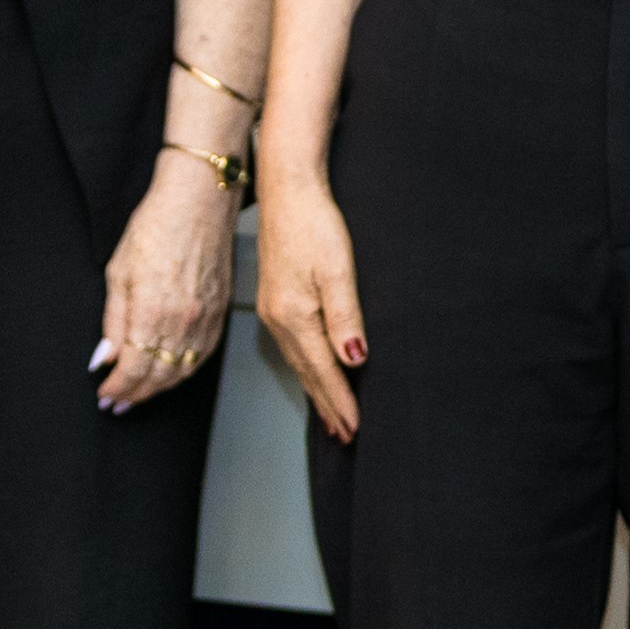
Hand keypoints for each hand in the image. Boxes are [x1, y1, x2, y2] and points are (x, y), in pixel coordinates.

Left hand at [95, 150, 235, 412]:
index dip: (117, 388)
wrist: (199, 199)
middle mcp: (183, 321)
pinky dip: (184, 372)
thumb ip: (112, 320)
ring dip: (158, 388)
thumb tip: (103, 359)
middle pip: (158, 376)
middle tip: (116, 404)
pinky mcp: (220, 311)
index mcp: (153, 311)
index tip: (104, 395)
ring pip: (183, 371)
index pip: (133, 369)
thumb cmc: (156, 225)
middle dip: (135, 395)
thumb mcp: (118, 270)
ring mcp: (205, 318)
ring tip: (139, 395)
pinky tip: (170, 374)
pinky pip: (203, 355)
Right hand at [252, 169, 366, 441]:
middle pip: (307, 373)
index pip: (323, 370)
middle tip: (345, 436)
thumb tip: (354, 360)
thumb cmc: (315, 225)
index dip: (341, 401)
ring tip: (331, 417)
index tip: (355, 429)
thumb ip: (345, 317)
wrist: (286, 192)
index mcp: (295, 316)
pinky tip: (311, 372)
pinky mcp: (275, 300)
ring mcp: (273, 311)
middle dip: (328, 406)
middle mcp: (279, 320)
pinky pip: (292, 348)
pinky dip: (305, 368)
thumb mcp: (337, 269)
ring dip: (316, 391)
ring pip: (298, 363)